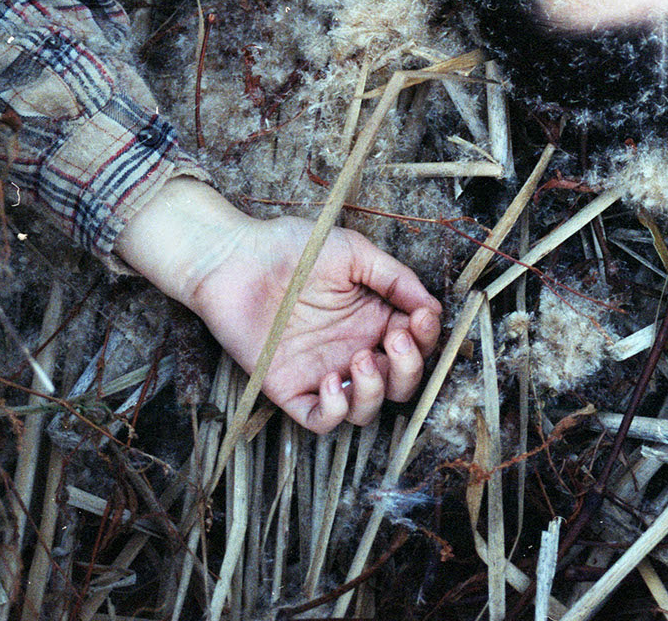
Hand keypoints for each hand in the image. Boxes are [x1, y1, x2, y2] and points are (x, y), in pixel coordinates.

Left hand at [118, 180, 442, 432]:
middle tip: (394, 339)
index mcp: (373, 318)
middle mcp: (354, 349)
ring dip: (375, 392)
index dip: (426, 338)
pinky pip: (323, 420)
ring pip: (366, 410)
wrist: (235, 258)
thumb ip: (395, 279)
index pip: (417, 343)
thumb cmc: (293, 247)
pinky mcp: (291, 389)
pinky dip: (335, 410)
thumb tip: (432, 306)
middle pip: (400, 383)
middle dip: (409, 368)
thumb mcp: (354, 252)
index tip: (419, 317)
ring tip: (360, 359)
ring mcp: (323, 371)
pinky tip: (329, 380)